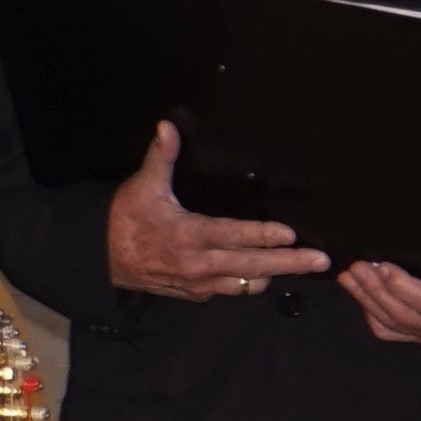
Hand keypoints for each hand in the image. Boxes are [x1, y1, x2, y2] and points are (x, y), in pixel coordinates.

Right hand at [105, 120, 327, 302]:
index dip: (263, 235)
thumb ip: (161, 157)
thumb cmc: (126, 218)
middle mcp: (198, 263)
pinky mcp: (194, 294)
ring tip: (299, 267)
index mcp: (188, 235)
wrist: (101, 258)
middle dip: (289, 263)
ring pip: (245, 283)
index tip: (290, 234)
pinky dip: (248, 283)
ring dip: (273, 275)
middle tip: (320, 261)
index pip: (234, 236)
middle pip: (252, 266)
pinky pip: (229, 291)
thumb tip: (168, 125)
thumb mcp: (143, 185)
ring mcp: (198, 283)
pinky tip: (262, 275)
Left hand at [341, 260, 420, 345]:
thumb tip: (415, 237)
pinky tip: (358, 295)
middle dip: (377, 290)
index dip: (405, 288)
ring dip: (367, 299)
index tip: (384, 267)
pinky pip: (388, 331)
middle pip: (406, 314)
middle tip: (357, 267)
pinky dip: (370, 314)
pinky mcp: (417, 338)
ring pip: (393, 323)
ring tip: (349, 278)